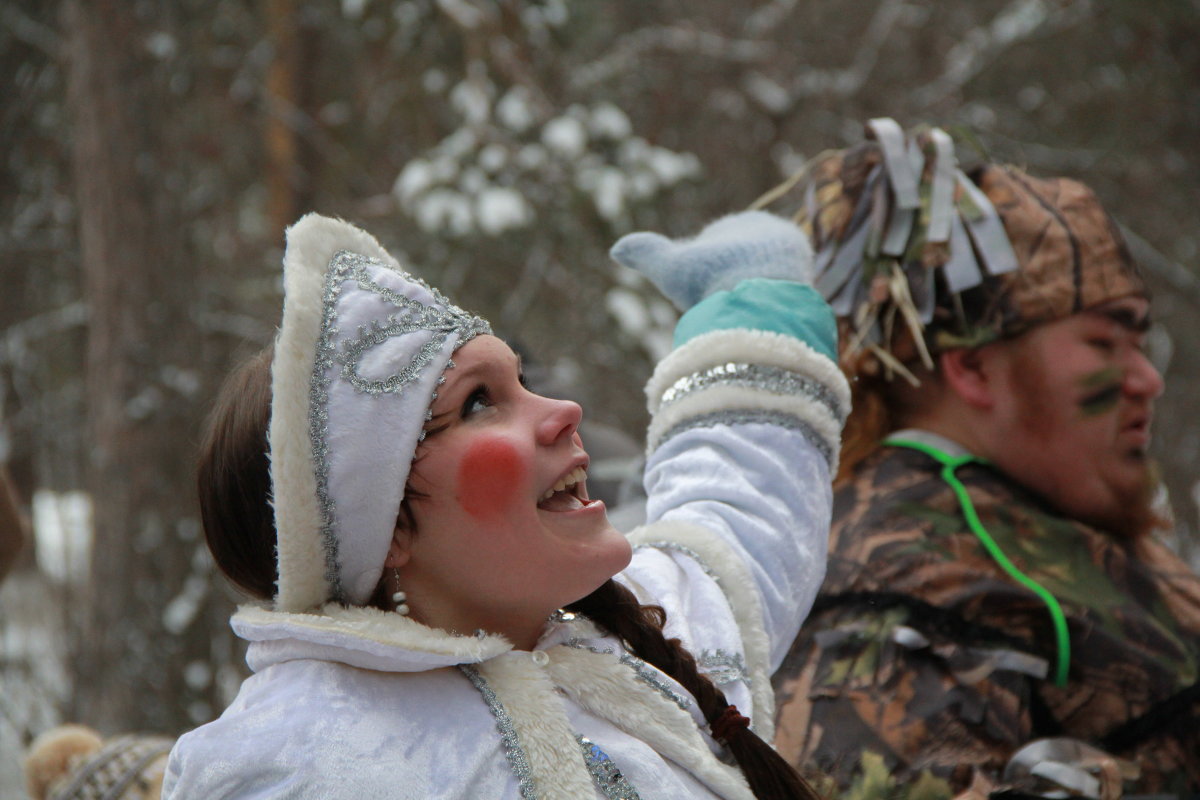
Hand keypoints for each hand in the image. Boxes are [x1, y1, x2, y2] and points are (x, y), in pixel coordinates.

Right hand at [609, 210, 812, 311]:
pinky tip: (750, 328)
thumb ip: (645, 253)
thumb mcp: (672, 264)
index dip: (699, 272)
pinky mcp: (807, 295)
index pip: (717, 247)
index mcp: (752, 223)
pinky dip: (756, 317)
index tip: (695, 293)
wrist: (764, 305)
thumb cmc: (715, 279)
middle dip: (722, 288)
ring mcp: (797, 269)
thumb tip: (616, 249)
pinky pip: (772, 308)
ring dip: (739, 305)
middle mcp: (780, 241)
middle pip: (739, 269)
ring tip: (729, 321)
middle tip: (712, 310)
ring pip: (755, 290)